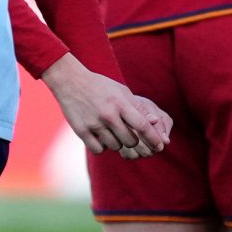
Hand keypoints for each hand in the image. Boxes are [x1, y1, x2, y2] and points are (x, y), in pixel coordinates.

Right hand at [40, 55, 171, 157]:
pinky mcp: (80, 131)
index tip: (160, 147)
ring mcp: (93, 124)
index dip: (154, 139)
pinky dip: (102, 147)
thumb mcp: (123, 92)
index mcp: (121, 104)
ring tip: (113, 132)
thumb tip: (156, 122)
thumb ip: (139, 108)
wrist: (70, 81)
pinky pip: (98, 150)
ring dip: (118, 143)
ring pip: (115, 146)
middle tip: (130, 135)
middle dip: (134, 141)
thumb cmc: (102, 87)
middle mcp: (108, 115)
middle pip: (130, 141)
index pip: (143, 126)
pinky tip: (101, 138)